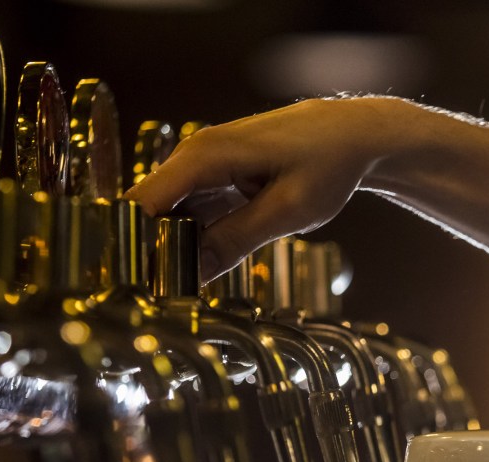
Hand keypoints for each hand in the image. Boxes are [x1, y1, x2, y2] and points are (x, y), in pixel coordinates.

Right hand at [124, 97, 392, 281]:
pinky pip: (193, 210)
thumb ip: (237, 239)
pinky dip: (194, 238)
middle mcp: (195, 155)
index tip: (135, 285)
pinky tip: (199, 268)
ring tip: (174, 290)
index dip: (135, 244)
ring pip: (171, 213)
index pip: (144, 202)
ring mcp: (205, 165)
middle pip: (152, 210)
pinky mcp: (217, 177)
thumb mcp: (287, 210)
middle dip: (151, 251)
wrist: (353, 135)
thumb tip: (193, 273)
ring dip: (172, 248)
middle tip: (156, 297)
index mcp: (205, 156)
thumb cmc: (328, 164)